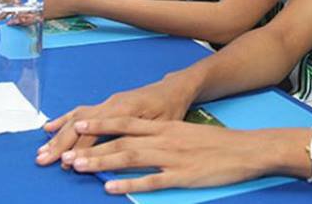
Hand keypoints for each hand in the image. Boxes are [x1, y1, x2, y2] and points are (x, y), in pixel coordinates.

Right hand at [36, 75, 197, 167]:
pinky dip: (64, 119)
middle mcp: (111, 104)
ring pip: (76, 118)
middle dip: (59, 143)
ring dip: (58, 135)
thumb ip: (137, 136)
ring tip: (42, 149)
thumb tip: (114, 151)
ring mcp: (107, 102)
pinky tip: (50, 127)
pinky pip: (81, 110)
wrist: (173, 89)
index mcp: (124, 110)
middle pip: (79, 124)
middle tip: (42, 159)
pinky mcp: (107, 104)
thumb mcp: (161, 124)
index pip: (94, 132)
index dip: (79, 149)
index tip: (65, 163)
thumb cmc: (170, 108)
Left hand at [56, 118, 275, 194]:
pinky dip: (129, 184)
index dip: (100, 125)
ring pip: (130, 158)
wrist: (246, 149)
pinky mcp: (182, 175)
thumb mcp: (186, 133)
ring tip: (79, 168)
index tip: (77, 125)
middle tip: (65, 155)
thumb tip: (139, 142)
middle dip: (92, 148)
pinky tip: (110, 188)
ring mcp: (173, 157)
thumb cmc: (216, 143)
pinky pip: (152, 180)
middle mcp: (165, 138)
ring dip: (102, 164)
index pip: (126, 123)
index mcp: (165, 127)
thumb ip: (163, 136)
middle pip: (121, 142)